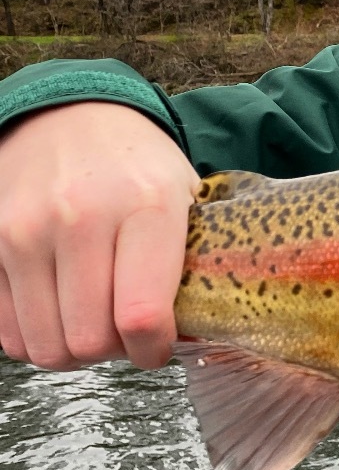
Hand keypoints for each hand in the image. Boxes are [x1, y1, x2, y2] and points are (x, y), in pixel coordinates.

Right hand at [0, 102, 199, 370]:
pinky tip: (61, 311)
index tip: (157, 347)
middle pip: (88, 339)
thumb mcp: (185, 197)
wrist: (72, 117)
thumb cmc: (138, 167)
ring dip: (74, 350)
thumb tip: (189, 335)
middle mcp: (81, 216)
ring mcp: (25, 229)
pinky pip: (7, 330)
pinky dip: (36, 335)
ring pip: (44, 344)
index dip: (151, 349)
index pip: (141, 314)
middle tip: (127, 335)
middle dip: (114, 352)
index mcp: (148, 205)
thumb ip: (188, 263)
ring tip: (95, 322)